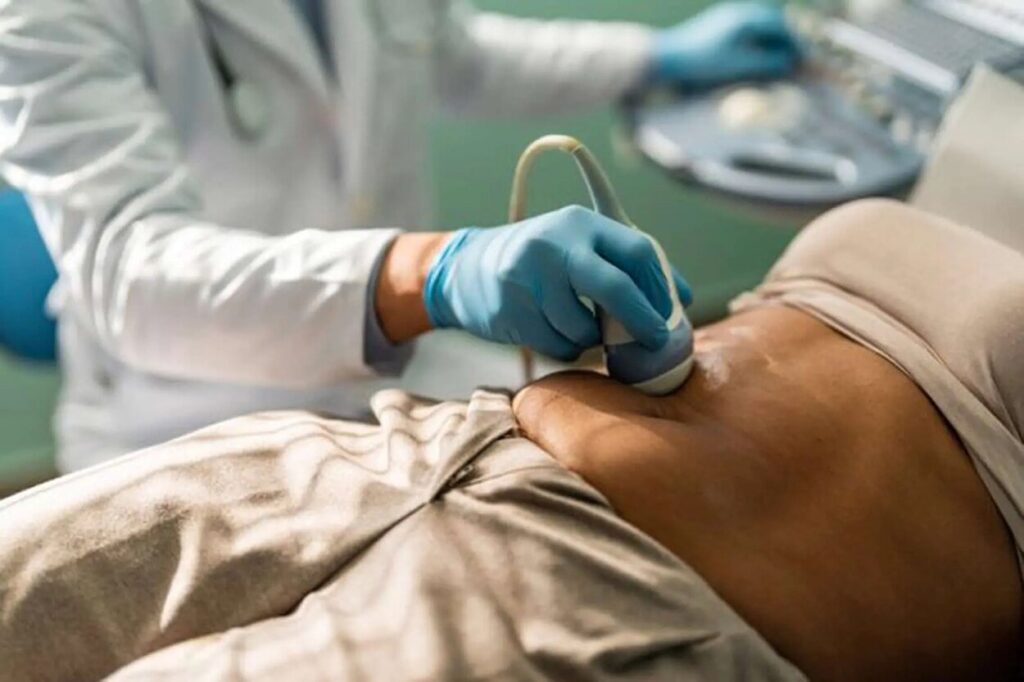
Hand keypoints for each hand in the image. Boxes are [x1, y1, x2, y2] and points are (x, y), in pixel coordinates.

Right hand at [422, 206, 691, 361]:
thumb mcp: (581, 247)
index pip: (638, 250)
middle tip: (655, 341)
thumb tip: (682, 298)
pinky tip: (553, 331)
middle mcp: (554, 244)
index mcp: (580, 222)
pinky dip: (566, 348)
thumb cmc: (542, 262)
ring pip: (584, 327)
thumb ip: (628, 266)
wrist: (468, 269)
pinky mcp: (510, 309)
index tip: (669, 316)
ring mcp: (528, 277)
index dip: (659, 288)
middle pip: (615, 286)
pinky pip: (557, 345)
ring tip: (582, 329)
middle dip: (641, 320)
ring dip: (592, 340)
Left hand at [650, 2, 801, 88]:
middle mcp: (740, 14)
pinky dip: (758, 50)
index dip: (798, 46)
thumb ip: (768, 61)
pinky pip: (748, 38)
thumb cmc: (701, 62)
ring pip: (762, 33)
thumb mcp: (740, 64)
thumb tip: (792, 61)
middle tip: (799, 67)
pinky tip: (758, 65)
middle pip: (775, 28)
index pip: (784, 29)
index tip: (808, 64)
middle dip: (789, 46)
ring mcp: (729, 21)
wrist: (664, 58)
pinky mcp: (720, 32)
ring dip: (774, 49)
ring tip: (782, 69)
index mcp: (748, 18)